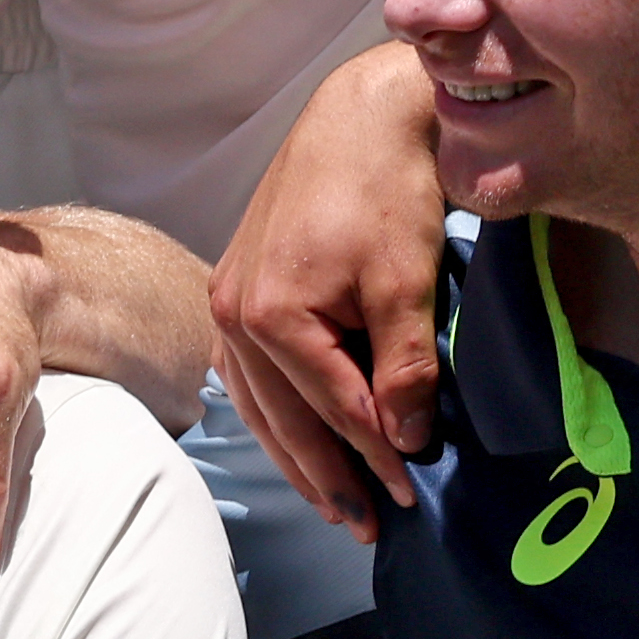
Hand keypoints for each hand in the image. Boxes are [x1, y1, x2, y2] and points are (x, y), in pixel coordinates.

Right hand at [209, 41, 449, 541]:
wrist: (362, 113)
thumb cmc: (386, 186)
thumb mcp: (407, 283)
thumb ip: (405, 370)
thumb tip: (407, 440)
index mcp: (270, 315)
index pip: (334, 410)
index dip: (377, 459)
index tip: (411, 495)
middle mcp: (233, 312)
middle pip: (286, 420)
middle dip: (330, 477)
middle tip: (369, 525)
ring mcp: (228, 299)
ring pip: (262, 404)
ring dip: (298, 456)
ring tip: (335, 502)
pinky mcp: (238, 285)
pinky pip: (250, 373)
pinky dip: (276, 412)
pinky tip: (292, 438)